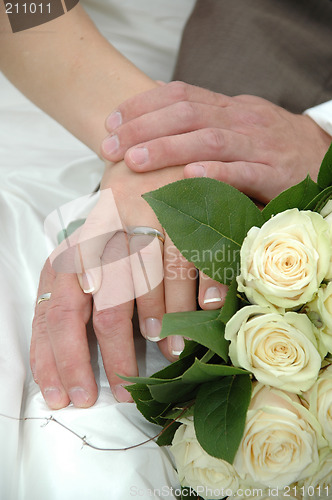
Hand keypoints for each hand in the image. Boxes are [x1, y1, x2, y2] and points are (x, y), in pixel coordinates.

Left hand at [31, 161, 226, 408]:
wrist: (141, 160)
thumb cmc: (111, 222)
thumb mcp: (81, 254)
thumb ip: (74, 297)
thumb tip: (71, 360)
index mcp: (71, 250)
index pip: (55, 314)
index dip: (61, 361)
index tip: (70, 398)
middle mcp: (102, 238)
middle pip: (105, 311)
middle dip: (116, 358)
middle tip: (125, 390)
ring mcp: (144, 223)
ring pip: (152, 289)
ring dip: (162, 328)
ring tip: (170, 354)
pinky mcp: (182, 210)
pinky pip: (195, 258)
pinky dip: (202, 289)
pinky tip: (206, 310)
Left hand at [101, 81, 331, 203]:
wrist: (320, 156)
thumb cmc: (269, 144)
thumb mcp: (237, 123)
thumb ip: (203, 120)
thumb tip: (158, 113)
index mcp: (229, 106)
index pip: (180, 94)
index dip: (142, 106)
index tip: (111, 122)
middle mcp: (241, 120)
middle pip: (187, 114)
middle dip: (143, 128)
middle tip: (109, 147)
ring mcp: (258, 146)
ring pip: (209, 140)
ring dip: (168, 148)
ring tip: (135, 160)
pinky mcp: (274, 174)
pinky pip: (242, 171)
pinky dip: (214, 171)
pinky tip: (188, 175)